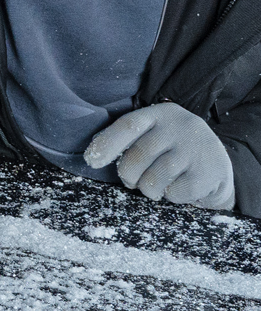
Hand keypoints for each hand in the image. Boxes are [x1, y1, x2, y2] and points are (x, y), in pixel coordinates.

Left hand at [84, 104, 235, 209]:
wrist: (218, 161)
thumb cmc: (173, 148)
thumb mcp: (154, 133)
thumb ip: (130, 139)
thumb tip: (94, 157)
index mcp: (160, 114)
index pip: (127, 126)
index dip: (106, 144)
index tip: (91, 161)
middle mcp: (179, 127)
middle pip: (138, 156)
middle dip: (128, 174)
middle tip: (131, 181)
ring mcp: (196, 149)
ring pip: (154, 178)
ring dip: (148, 189)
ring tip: (154, 186)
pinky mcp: (209, 173)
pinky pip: (175, 192)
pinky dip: (171, 196)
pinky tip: (177, 187)